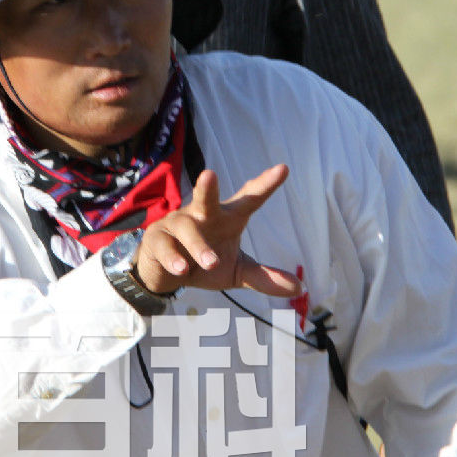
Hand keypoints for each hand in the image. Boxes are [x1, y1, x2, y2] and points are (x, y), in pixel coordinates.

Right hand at [135, 165, 300, 297]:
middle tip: (210, 174)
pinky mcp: (157, 239)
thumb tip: (299, 287)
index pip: (248, 198)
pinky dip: (174, 257)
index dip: (264, 184)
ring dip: (199, 246)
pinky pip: (165, 246)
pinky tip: (181, 268)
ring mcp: (177, 224)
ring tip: (211, 263)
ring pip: (186, 228)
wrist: (166, 275)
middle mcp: (202, 215)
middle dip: (207, 187)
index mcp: (227, 218)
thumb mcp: (237, 272)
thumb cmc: (205, 262)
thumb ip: (263, 277)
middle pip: (205, 197)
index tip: (283, 169)